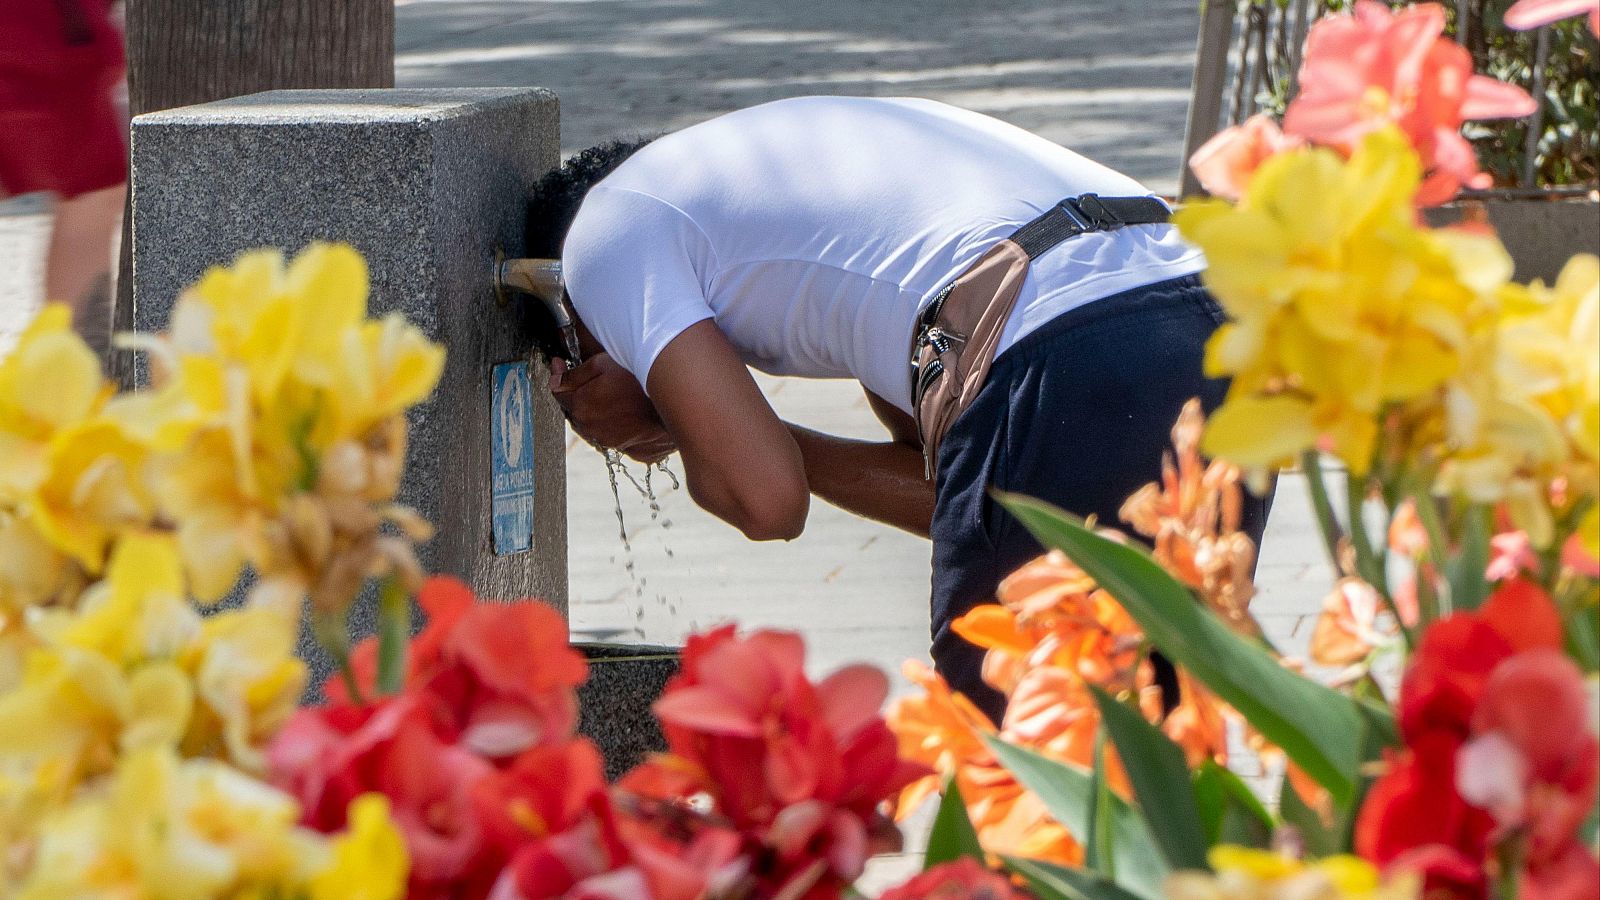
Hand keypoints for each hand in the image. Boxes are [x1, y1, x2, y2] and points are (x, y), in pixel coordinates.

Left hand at [550, 354, 676, 462]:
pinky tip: (625, 412)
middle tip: (587, 378)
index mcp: (580, 406)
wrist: (676, 402)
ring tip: (609, 394)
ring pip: (594, 425)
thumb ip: (574, 374)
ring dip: (595, 411)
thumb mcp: (602, 364)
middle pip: (575, 410)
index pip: (558, 391)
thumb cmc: (640, 379)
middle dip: (576, 394)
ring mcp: (612, 442)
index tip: (560, 363)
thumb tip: (555, 378)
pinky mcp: (632, 449)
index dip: (558, 375)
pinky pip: (616, 436)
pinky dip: (615, 424)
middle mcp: (592, 429)